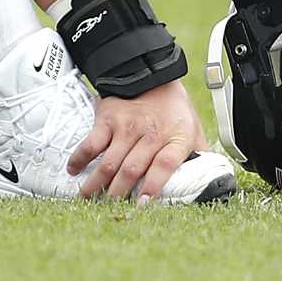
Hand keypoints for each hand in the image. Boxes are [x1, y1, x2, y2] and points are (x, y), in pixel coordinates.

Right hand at [69, 80, 205, 201]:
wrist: (152, 73)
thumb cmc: (174, 110)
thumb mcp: (194, 130)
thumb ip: (198, 157)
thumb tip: (208, 184)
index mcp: (175, 138)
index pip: (164, 166)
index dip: (153, 187)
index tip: (142, 205)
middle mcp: (150, 133)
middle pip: (131, 170)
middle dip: (118, 194)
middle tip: (109, 209)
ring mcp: (127, 126)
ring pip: (109, 163)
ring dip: (96, 184)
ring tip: (88, 199)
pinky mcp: (108, 119)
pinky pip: (91, 143)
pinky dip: (80, 158)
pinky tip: (74, 171)